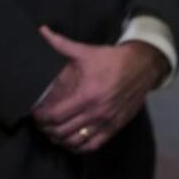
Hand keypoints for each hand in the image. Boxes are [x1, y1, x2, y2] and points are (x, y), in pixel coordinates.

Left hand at [31, 26, 168, 152]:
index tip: (36, 114)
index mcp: (87, 95)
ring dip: (60, 140)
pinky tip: (71, 141)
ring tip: (53, 132)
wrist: (142, 66)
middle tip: (42, 123)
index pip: (55, 116)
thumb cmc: (112, 59)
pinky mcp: (115, 127)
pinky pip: (92, 145)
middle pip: (62, 132)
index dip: (41, 118)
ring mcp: (106, 122)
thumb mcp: (86, 51)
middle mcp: (96, 112)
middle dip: (47, 129)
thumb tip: (42, 31)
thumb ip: (61, 44)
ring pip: (75, 142)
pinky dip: (78, 147)